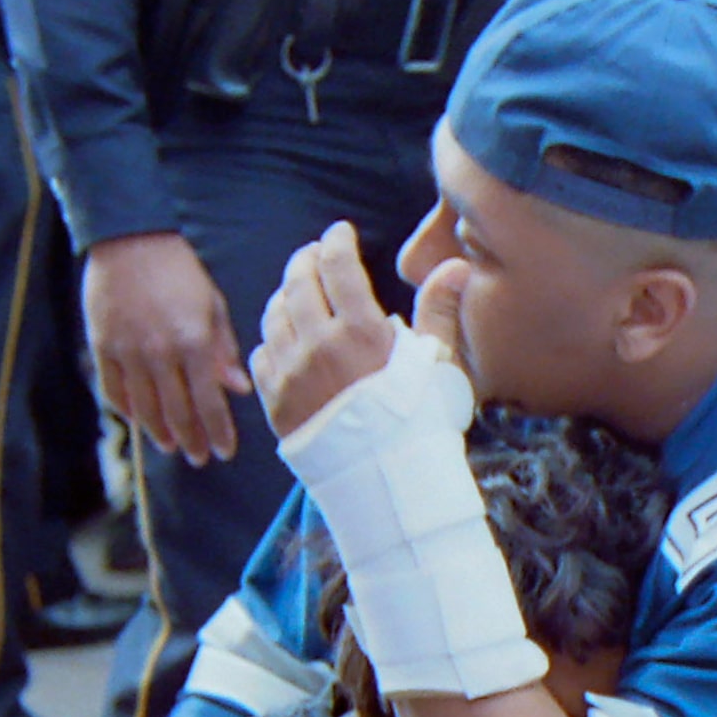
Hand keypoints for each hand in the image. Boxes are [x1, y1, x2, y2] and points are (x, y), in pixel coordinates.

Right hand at [83, 231, 251, 463]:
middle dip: (191, 441)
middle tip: (200, 459)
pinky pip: (113, 389)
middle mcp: (161, 353)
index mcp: (194, 342)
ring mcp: (128, 351)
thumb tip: (237, 390)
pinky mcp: (102, 345)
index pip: (209, 402)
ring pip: (144, 408)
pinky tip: (138, 421)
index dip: (218, 432)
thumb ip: (223, 350)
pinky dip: (126, 410)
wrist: (130, 239)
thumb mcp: (212, 305)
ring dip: (159, 432)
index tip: (224, 452)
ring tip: (171, 447)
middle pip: (177, 412)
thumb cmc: (180, 271)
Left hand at [252, 221, 435, 436]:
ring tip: (296, 291)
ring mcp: (290, 375)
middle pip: (298, 284)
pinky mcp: (275, 403)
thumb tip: (455, 265)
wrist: (390, 484)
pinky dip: (271, 339)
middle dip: (305, 261)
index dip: (337, 241)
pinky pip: (261, 357)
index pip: (338, 266)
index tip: (340, 232)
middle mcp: (317, 346)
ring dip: (284, 296)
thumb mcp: (439, 365)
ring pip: (274, 317)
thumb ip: (439, 311)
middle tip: (313, 254)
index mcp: (359, 331)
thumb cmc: (423, 423)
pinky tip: (284, 339)